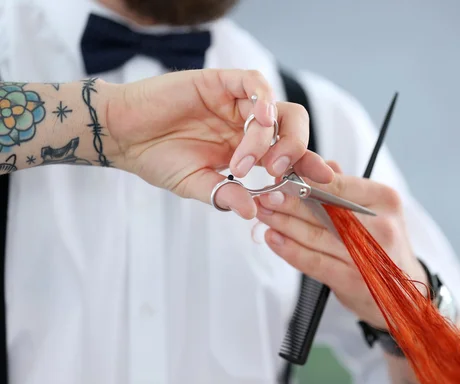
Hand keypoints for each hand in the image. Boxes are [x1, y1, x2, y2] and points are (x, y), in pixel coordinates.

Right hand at [103, 69, 333, 218]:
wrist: (123, 136)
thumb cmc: (158, 159)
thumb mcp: (197, 185)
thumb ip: (225, 195)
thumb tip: (253, 213)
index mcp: (249, 150)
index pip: (290, 154)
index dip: (310, 165)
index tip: (324, 181)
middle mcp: (247, 125)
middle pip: (293, 127)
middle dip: (297, 150)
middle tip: (278, 172)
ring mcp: (235, 102)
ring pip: (276, 108)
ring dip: (271, 136)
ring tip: (248, 162)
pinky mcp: (220, 82)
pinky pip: (253, 82)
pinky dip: (263, 99)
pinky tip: (259, 119)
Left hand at [255, 161, 427, 328]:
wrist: (404, 293)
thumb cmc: (382, 245)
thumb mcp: (374, 210)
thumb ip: (344, 187)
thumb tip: (314, 166)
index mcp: (384, 200)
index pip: (337, 184)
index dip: (304, 180)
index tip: (280, 176)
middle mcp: (380, 226)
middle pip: (323, 209)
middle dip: (288, 201)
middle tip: (264, 194)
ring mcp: (366, 255)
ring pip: (314, 234)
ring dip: (283, 222)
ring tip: (263, 213)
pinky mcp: (351, 280)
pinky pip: (313, 261)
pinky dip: (289, 249)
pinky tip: (273, 238)